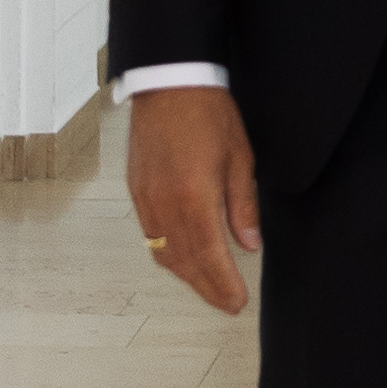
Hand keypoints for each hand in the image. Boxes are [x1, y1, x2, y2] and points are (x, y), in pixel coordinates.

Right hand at [124, 84, 261, 318]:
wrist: (169, 83)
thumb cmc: (208, 114)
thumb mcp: (239, 159)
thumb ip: (242, 206)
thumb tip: (250, 244)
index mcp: (194, 198)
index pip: (210, 257)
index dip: (224, 286)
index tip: (237, 303)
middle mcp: (165, 204)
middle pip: (185, 263)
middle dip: (207, 289)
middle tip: (227, 304)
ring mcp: (147, 199)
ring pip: (164, 253)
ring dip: (187, 276)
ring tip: (208, 287)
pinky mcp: (137, 190)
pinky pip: (151, 236)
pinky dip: (168, 254)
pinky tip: (183, 258)